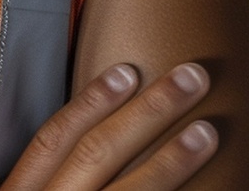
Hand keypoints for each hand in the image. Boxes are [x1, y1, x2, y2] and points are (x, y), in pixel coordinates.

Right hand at [2, 62, 217, 188]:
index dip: (90, 102)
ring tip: (207, 131)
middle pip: (97, 156)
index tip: (129, 69)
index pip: (53, 139)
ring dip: (171, 161)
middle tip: (192, 78)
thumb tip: (86, 121)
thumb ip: (42, 173)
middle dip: (147, 115)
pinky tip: (207, 189)